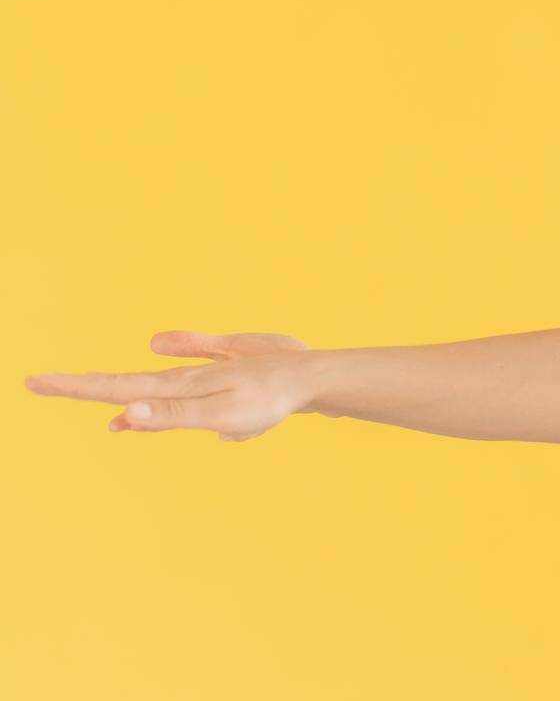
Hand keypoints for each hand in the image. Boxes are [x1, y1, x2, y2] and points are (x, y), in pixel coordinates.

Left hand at [23, 330, 316, 440]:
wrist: (314, 379)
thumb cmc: (271, 394)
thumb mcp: (222, 409)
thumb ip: (173, 411)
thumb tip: (122, 414)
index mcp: (176, 396)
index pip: (115, 391)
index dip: (75, 388)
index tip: (34, 383)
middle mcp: (183, 390)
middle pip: (123, 388)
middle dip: (81, 387)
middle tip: (36, 383)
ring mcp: (204, 380)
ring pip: (151, 383)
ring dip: (115, 387)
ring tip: (80, 387)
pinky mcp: (226, 361)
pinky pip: (189, 357)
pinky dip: (170, 356)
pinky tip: (154, 356)